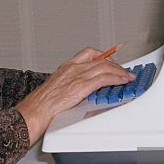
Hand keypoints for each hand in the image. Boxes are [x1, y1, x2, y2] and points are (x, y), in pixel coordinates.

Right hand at [15, 47, 134, 144]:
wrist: (35, 110)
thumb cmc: (43, 104)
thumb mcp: (58, 87)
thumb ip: (72, 84)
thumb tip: (84, 90)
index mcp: (66, 66)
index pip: (89, 53)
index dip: (104, 55)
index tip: (112, 61)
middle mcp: (73, 68)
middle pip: (100, 59)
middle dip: (115, 64)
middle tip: (123, 70)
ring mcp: (77, 76)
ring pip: (105, 67)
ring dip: (120, 71)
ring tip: (127, 77)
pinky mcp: (81, 86)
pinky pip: (104, 78)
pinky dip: (116, 78)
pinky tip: (122, 81)